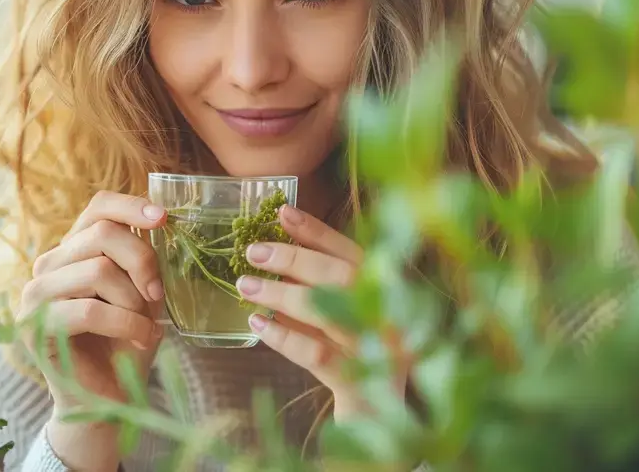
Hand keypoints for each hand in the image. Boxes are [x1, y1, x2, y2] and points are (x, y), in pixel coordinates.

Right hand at [18, 191, 166, 410]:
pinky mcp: (34, 326)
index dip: (130, 205)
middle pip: (102, 235)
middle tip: (157, 295)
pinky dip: (126, 324)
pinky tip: (141, 339)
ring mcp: (35, 294)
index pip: (97, 207)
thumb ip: (142, 262)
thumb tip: (160, 221)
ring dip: (133, 301)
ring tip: (145, 326)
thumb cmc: (127, 343)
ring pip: (97, 270)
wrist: (109, 400)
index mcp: (74, 250)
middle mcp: (48, 264)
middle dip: (142, 261)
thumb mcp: (142, 294)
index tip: (163, 217)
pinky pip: (89, 310)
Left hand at [235, 205, 404, 418]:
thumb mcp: (345, 320)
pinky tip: (258, 325)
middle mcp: (392, 318)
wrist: (382, 426)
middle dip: (295, 259)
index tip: (283, 212)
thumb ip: (322, 289)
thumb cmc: (357, 362)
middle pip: (343, 276)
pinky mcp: (361, 383)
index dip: (317, 231)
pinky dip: (284, 336)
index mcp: (393, 296)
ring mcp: (379, 351)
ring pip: (328, 311)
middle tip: (253, 251)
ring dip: (281, 294)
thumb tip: (277, 252)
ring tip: (245, 285)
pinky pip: (317, 354)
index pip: (353, 253)